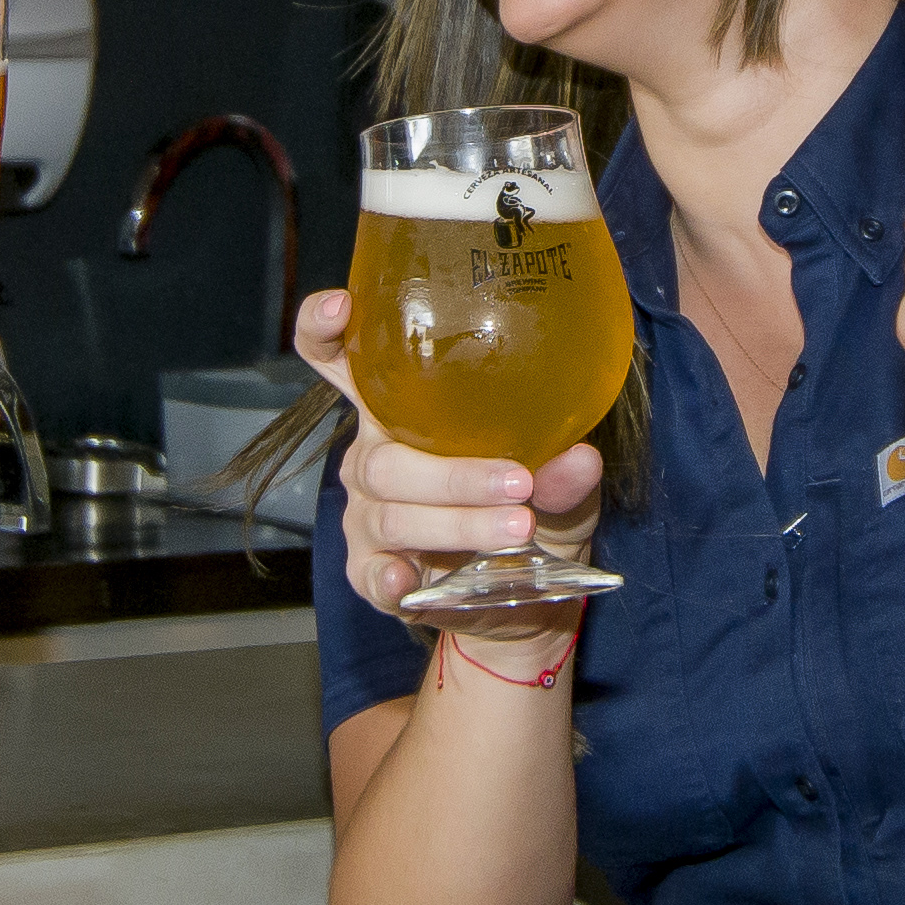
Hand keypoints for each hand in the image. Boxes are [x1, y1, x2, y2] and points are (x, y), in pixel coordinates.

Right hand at [296, 289, 602, 611]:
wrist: (523, 598)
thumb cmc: (530, 510)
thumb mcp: (561, 487)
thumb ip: (566, 472)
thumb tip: (580, 457)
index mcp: (403, 411)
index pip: (341, 360)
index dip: (324, 328)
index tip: (344, 307)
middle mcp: (374, 458)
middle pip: (383, 458)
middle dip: (453, 473)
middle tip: (520, 482)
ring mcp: (369, 518)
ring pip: (392, 514)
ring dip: (456, 523)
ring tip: (517, 528)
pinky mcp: (373, 572)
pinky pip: (369, 574)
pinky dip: (387, 577)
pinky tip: (408, 579)